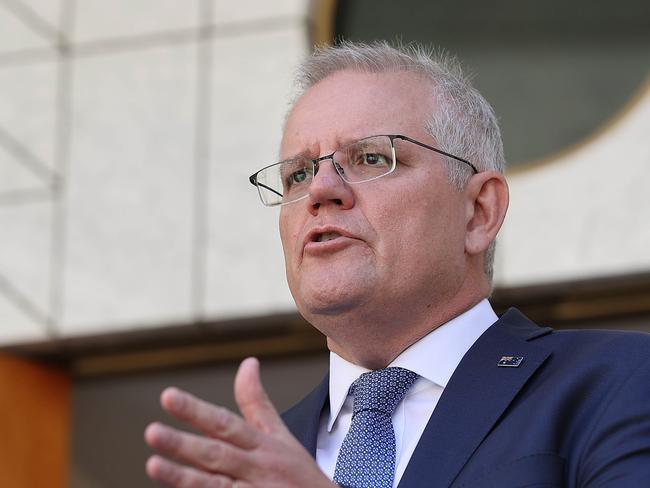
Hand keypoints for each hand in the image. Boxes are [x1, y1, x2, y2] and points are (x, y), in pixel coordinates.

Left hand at [144, 357, 335, 487]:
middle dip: (184, 444)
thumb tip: (247, 363)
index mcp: (261, 445)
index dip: (197, 411)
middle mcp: (255, 469)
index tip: (168, 397)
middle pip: (217, 454)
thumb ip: (257, 402)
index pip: (226, 423)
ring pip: (213, 486)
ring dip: (183, 478)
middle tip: (152, 432)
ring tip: (153, 464)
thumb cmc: (298, 473)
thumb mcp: (281, 435)